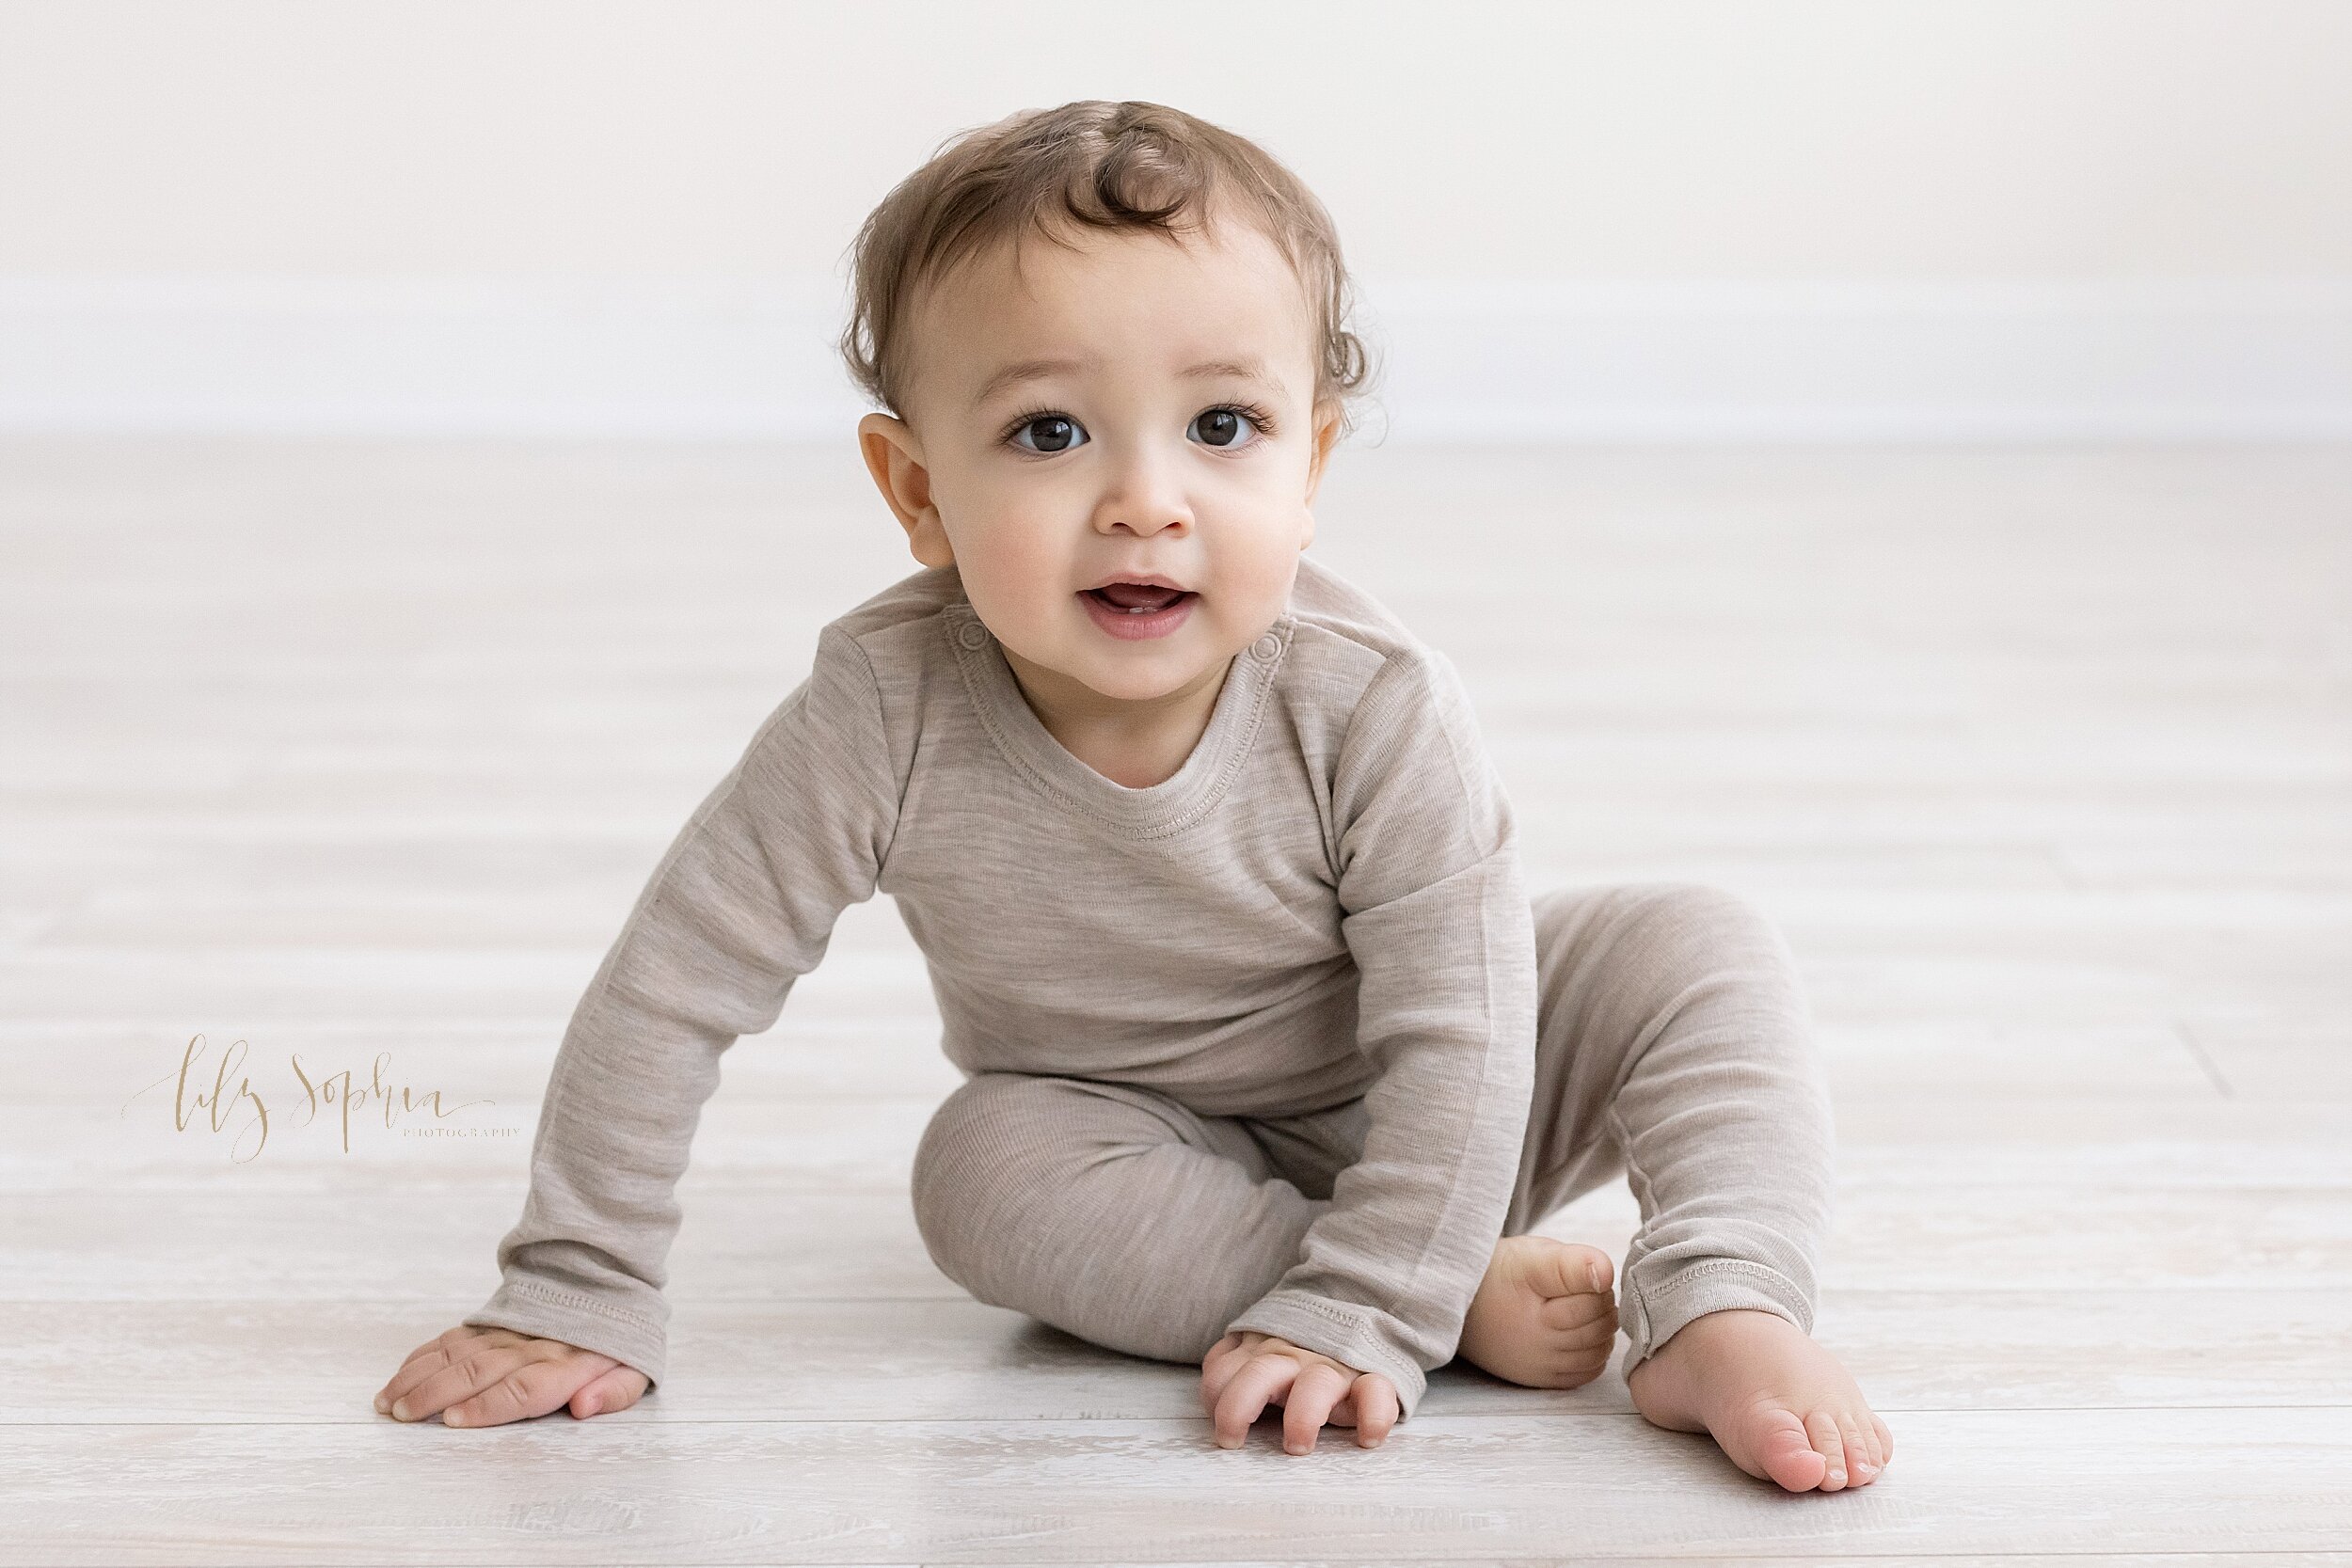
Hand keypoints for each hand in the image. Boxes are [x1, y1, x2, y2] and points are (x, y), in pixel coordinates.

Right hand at [374, 1324, 648, 1428]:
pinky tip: (397, 1377)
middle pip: (478, 1372)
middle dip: (436, 1395)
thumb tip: (584, 1406)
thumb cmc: (618, 1341)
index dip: (487, 1405)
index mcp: (565, 1364)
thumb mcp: (636, 1369)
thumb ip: (615, 1392)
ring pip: (456, 1355)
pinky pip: (451, 1339)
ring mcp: (506, 1333)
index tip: (454, 1420)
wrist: (605, 1279)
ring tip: (388, 1403)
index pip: (522, 1388)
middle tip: (402, 1415)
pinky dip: (421, 1358)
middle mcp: (529, 1348)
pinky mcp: (489, 1323)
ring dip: (419, 1379)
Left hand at [1199, 1330, 1399, 1452]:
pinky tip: (1368, 1438)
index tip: (1221, 1429)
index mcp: (1263, 1352)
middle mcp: (1295, 1357)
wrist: (1360, 1309)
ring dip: (1303, 1416)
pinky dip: (1374, 1415)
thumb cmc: (1300, 1348)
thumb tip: (1213, 1393)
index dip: (1213, 1398)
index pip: (1224, 1371)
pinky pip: (1377, 1392)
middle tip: (1232, 1440)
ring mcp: (1335, 1367)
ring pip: (1317, 1385)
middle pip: (1260, 1373)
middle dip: (1239, 1406)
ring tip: (1297, 1446)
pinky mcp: (1374, 1378)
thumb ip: (1234, 1363)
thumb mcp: (1261, 1348)